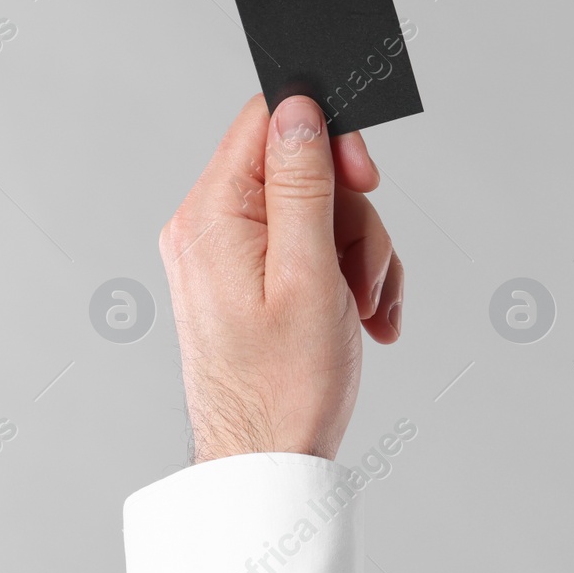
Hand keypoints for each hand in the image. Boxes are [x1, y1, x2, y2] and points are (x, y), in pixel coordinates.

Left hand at [159, 94, 403, 462]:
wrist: (266, 463)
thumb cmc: (283, 386)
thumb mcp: (308, 273)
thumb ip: (303, 184)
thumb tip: (298, 109)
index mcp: (211, 214)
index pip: (268, 122)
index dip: (326, 136)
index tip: (365, 177)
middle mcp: (208, 226)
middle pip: (302, 170)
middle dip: (351, 215)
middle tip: (363, 271)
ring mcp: (226, 254)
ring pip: (317, 212)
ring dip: (357, 255)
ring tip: (364, 309)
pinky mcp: (247, 279)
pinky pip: (308, 248)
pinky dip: (344, 276)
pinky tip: (363, 318)